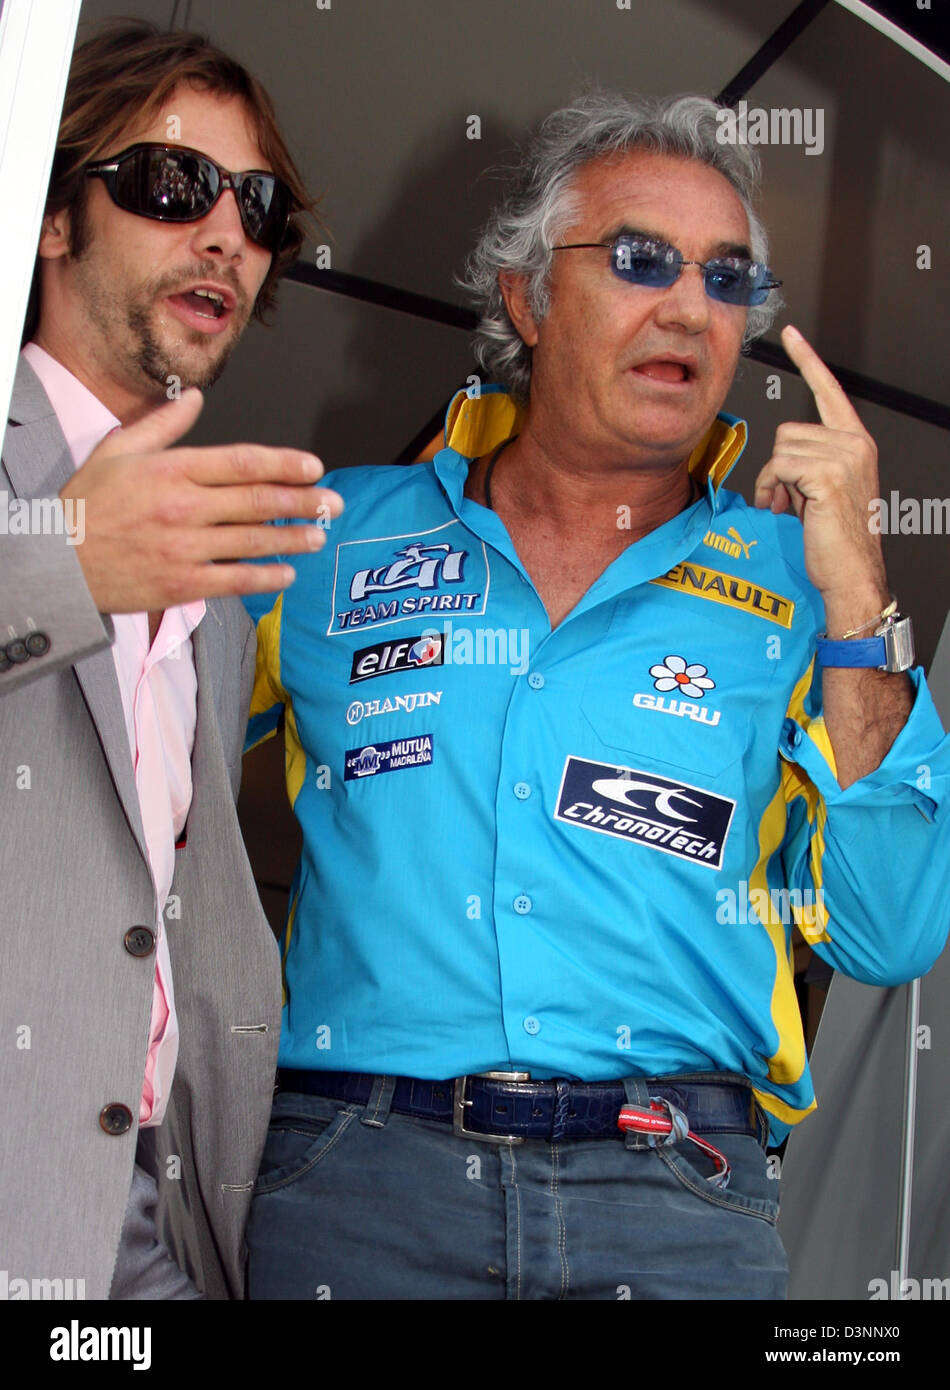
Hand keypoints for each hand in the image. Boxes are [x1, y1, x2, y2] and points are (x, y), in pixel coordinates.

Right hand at [59, 388, 342, 612]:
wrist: (57, 563)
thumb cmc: (85, 506)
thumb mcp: (118, 450)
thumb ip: (163, 425)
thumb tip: (195, 399)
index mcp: (171, 470)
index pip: (241, 462)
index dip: (284, 464)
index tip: (313, 466)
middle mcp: (182, 507)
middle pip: (258, 501)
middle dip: (303, 501)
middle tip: (333, 502)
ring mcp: (184, 548)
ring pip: (253, 541)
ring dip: (292, 538)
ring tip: (318, 535)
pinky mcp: (181, 583)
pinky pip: (234, 580)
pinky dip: (265, 577)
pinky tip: (286, 573)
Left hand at [753, 325, 887, 616]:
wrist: (851, 572)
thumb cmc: (835, 539)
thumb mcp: (823, 489)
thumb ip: (809, 462)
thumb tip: (779, 459)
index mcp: (855, 441)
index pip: (828, 390)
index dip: (808, 360)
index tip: (792, 334)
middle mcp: (854, 442)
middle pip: (787, 429)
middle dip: (778, 466)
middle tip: (790, 497)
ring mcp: (843, 456)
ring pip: (779, 449)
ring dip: (773, 481)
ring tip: (792, 505)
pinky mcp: (826, 474)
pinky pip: (777, 467)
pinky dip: (772, 490)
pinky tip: (787, 509)